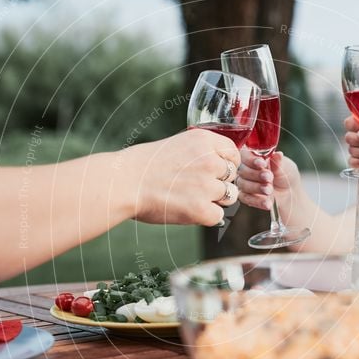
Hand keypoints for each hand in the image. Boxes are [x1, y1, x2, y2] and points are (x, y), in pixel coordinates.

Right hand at [123, 129, 239, 225]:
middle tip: (196, 187)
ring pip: (229, 196)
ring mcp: (207, 186)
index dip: (227, 164)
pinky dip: (206, 217)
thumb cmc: (144, 165)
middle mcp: (210, 161)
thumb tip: (220, 165)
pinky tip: (188, 210)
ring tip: (190, 198)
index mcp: (204, 141)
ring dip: (214, 200)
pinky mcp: (202, 209)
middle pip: (232, 176)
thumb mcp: (177, 144)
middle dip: (219, 182)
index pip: (234, 153)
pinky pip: (218, 216)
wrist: (124, 183)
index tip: (216, 170)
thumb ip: (201, 152)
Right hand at [237, 148, 300, 210]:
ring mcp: (245, 183)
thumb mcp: (286, 167)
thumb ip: (279, 162)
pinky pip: (245, 198)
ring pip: (242, 184)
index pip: (245, 155)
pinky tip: (267, 202)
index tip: (262, 164)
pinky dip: (257, 201)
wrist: (290, 194)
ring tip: (269, 190)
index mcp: (254, 157)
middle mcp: (247, 169)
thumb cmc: (286, 175)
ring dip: (256, 187)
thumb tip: (278, 154)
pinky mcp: (245, 196)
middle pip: (242, 170)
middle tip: (269, 178)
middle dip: (256, 174)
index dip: (251, 160)